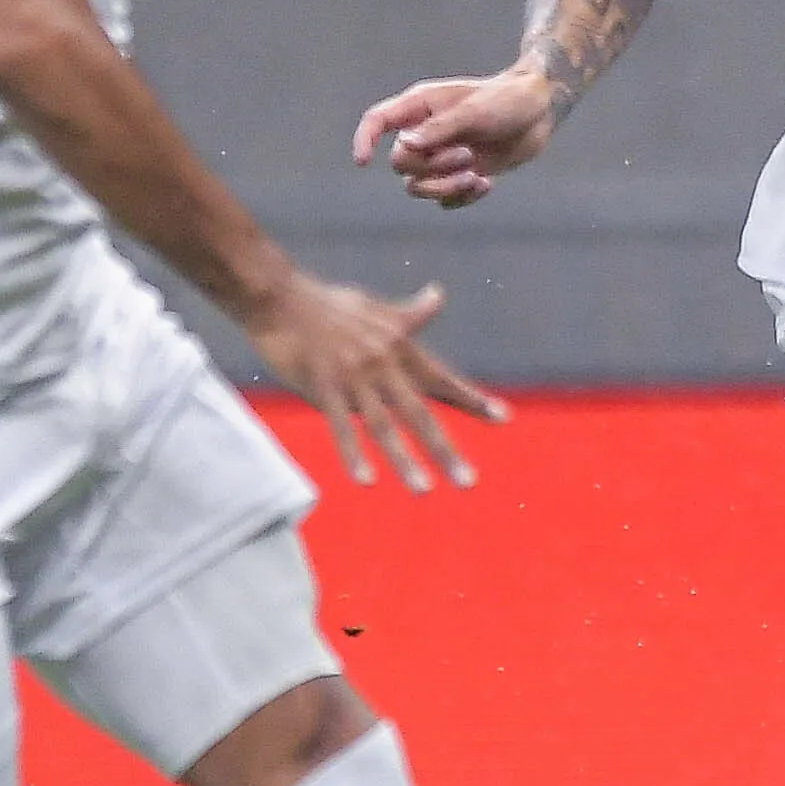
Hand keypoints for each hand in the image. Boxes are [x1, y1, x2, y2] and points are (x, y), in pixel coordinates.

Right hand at [244, 270, 506, 493]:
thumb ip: (412, 313)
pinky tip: (367, 480)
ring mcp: (354, 378)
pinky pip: (341, 427)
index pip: (443, 379)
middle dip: (445, 450)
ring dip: (404, 461)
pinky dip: (354, 454)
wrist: (281, 297)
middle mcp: (384, 364)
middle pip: (420, 414)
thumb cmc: (330, 304)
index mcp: (400, 348)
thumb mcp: (379, 308)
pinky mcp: (323, 387)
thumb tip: (439, 295)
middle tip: (468, 482)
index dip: (472, 399)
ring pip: (384, 427)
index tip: (503, 417)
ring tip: (424, 490)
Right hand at [352, 66, 560, 206]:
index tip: (362, 161)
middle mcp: (424, 133)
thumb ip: (439, 129)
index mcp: (420, 107)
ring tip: (476, 175)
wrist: (539, 113)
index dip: (364, 140)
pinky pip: (444, 200)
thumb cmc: (506, 101)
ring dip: (444, 187)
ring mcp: (441, 156)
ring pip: (417, 186)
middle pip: (399, 163)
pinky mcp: (458, 175)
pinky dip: (462, 198)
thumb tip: (404, 145)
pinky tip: (487, 185)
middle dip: (431, 167)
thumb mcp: (474, 112)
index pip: (377, 121)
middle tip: (467, 155)